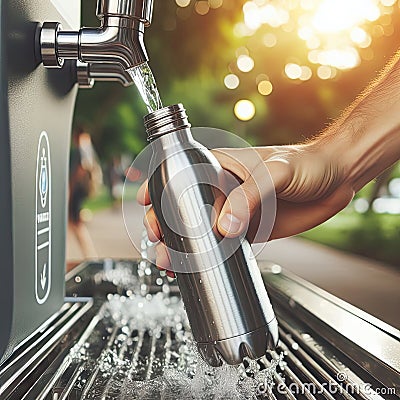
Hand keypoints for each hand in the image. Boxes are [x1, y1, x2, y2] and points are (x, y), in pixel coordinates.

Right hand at [137, 142, 354, 270]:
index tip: (145, 201)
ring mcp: (234, 212)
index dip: (160, 188)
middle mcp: (223, 190)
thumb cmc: (307, 164)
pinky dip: (206, 257)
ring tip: (170, 262)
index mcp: (222, 166)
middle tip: (158, 242)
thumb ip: (249, 197)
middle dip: (165, 224)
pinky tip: (195, 268)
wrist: (335, 181)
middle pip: (183, 208)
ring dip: (181, 246)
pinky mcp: (247, 232)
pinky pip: (221, 246)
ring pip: (198, 230)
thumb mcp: (276, 173)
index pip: (181, 175)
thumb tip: (224, 227)